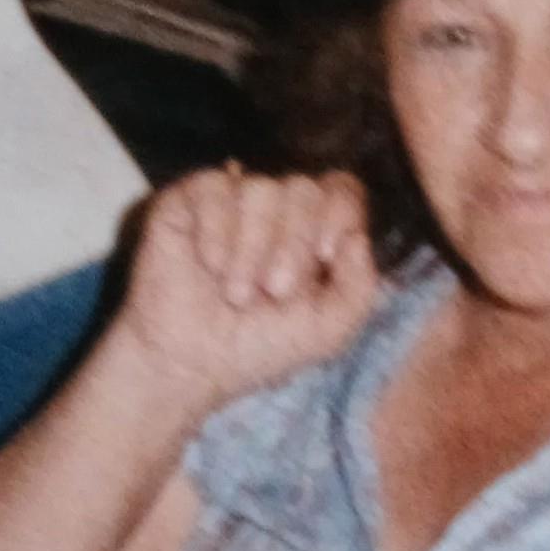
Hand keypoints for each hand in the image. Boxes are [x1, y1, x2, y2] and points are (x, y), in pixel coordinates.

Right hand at [115, 165, 378, 413]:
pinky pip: (214, 187)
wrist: (191, 363)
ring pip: (261, 188)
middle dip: (294, 243)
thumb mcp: (327, 331)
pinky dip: (217, 229)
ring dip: (253, 247)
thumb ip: (360, 288)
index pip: (342, 191)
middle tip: (274, 292)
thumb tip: (357, 237)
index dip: (340, 214)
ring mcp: (233, 201)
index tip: (325, 257)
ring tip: (236, 293)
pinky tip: (209, 264)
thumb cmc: (259, 347)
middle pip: (305, 189)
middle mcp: (277, 211)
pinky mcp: (189, 200)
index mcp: (315, 233)